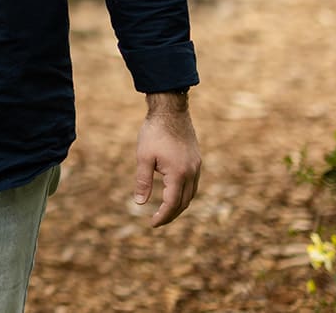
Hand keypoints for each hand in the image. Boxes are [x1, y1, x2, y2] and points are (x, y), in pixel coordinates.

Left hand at [133, 95, 200, 225]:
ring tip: (166, 210)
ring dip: (180, 204)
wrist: (171, 111)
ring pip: (191, 194)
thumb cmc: (154, 132)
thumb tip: (139, 203)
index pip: (172, 203)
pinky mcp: (196, 160)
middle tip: (158, 221)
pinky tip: (174, 191)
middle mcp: (192, 173)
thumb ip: (142, 181)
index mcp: (178, 174)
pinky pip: (193, 183)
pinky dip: (184, 192)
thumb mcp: (144, 157)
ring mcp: (196, 166)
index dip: (163, 216)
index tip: (152, 224)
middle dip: (171, 214)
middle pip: (184, 202)